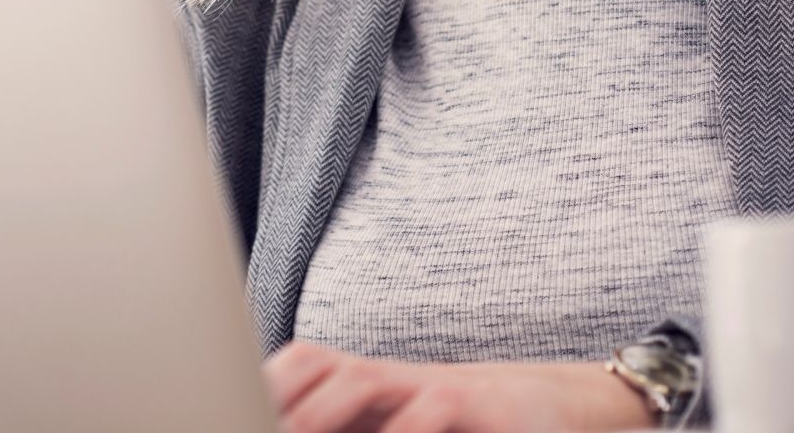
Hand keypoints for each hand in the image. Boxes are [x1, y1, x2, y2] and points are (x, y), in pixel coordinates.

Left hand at [261, 339, 656, 432]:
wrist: (563, 405)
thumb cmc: (470, 420)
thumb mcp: (404, 419)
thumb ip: (354, 418)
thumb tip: (287, 417)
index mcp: (370, 385)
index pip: (302, 367)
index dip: (266, 383)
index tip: (231, 400)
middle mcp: (394, 379)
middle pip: (317, 370)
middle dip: (278, 397)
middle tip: (252, 418)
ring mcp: (433, 386)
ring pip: (364, 383)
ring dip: (322, 410)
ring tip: (287, 428)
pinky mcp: (475, 404)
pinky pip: (433, 408)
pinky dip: (406, 427)